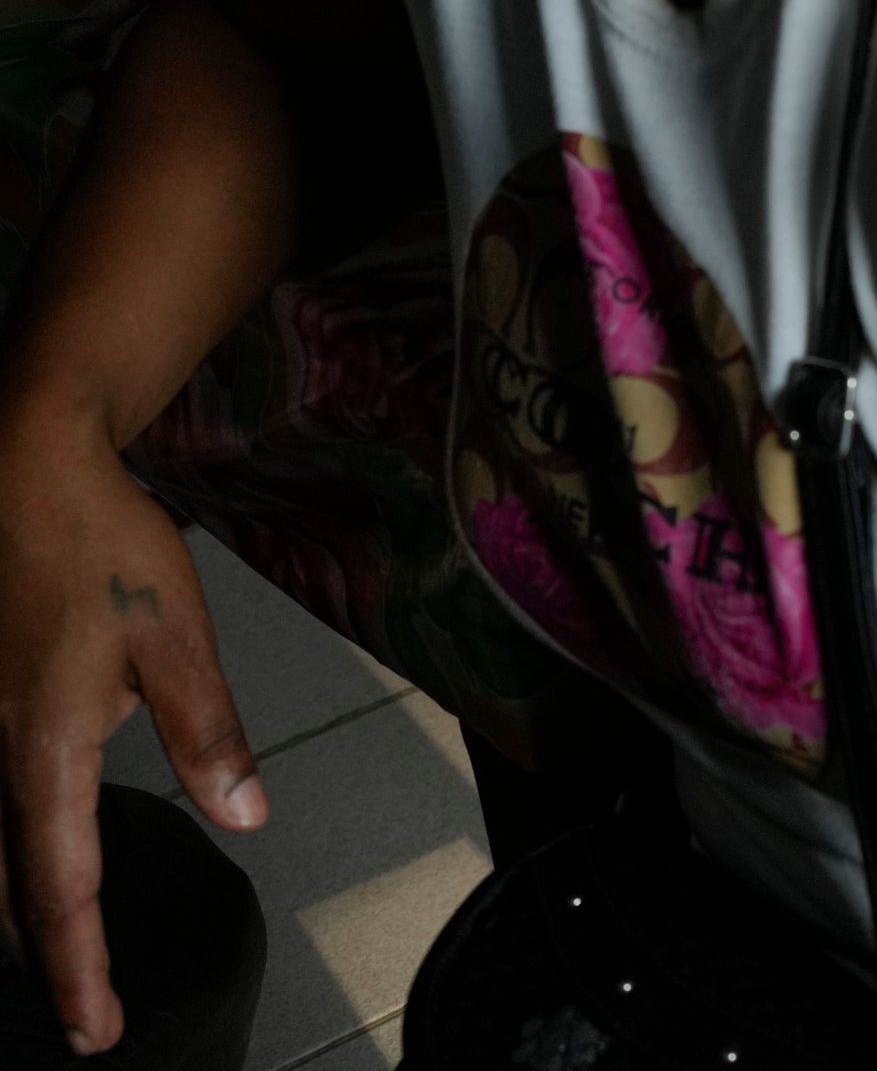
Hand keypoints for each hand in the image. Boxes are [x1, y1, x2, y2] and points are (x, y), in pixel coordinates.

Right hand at [0, 418, 264, 1050]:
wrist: (25, 468)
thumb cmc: (102, 546)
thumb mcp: (178, 637)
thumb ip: (209, 732)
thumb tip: (246, 815)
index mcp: (48, 749)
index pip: (64, 888)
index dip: (81, 969)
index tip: (98, 1030)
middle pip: (9, 885)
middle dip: (46, 953)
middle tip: (84, 1012)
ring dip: (19, 906)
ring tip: (55, 956)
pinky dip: (5, 849)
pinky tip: (24, 855)